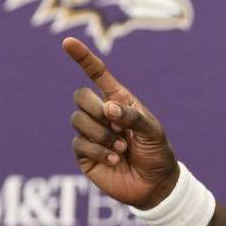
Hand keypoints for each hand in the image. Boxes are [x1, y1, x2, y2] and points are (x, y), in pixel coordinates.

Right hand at [64, 37, 178, 209]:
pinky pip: (78, 143)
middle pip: (80, 97)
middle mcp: (101, 114)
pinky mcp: (83, 154)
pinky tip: (114, 160)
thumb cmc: (157, 152)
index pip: (97, 74)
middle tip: (119, 127)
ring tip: (122, 148)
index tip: (67, 42)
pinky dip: (99, 150)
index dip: (82, 58)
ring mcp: (90, 133)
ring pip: (77, 120)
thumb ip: (132, 116)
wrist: (155, 184)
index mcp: (119, 101)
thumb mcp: (153, 131)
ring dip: (102, 134)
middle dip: (97, 110)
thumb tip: (108, 108)